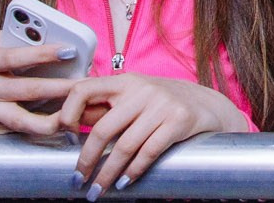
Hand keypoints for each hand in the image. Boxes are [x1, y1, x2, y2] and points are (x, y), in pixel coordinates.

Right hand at [0, 31, 77, 137]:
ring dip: (58, 114)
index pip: (15, 57)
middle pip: (28, 89)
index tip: (69, 50)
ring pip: (27, 119)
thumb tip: (52, 36)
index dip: (43, 54)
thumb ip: (15, 41)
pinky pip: (24, 129)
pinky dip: (46, 126)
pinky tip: (66, 122)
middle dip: (62, 86)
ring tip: (80, 106)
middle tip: (86, 81)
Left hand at [56, 73, 248, 196]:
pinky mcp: (179, 120)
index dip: (68, 112)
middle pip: (103, 128)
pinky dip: (133, 171)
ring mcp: (163, 104)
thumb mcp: (134, 97)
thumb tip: (65, 125)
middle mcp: (143, 89)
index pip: (84, 89)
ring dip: (107, 174)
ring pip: (124, 146)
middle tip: (77, 180)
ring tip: (97, 191)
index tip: (66, 135)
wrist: (208, 105)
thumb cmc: (162, 104)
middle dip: (86, 160)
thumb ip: (105, 108)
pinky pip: (148, 152)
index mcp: (125, 81)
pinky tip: (124, 183)